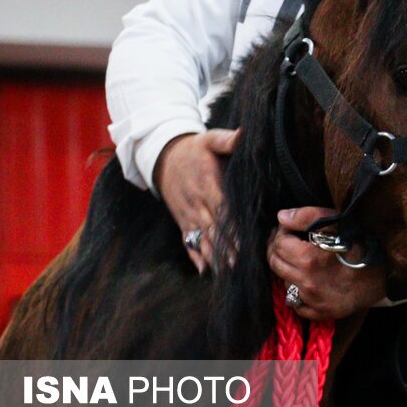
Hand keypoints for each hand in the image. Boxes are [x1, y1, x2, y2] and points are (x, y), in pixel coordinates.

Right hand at [155, 129, 238, 273]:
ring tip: (227, 272)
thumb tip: (245, 135)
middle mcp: (198, 204)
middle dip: (228, 248)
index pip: (223, 209)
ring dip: (214, 256)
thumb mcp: (209, 139)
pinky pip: (188, 241)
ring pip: (203, 239)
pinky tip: (203, 270)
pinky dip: (195, 255)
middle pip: (215, 230)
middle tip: (242, 264)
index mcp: (208, 185)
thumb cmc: (193, 149)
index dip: (233, 226)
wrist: (161, 156)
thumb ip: (227, 139)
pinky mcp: (183, 221)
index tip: (245, 241)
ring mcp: (189, 215)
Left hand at [267, 207, 386, 319]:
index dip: (281, 232)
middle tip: (288, 242)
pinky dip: (298, 293)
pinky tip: (307, 282)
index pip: (278, 243)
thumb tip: (281, 217)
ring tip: (300, 261)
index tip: (288, 229)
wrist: (388, 271)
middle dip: (278, 249)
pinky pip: (297, 305)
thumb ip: (306, 216)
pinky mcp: (323, 313)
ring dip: (288, 270)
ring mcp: (315, 301)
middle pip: (276, 264)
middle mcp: (308, 283)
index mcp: (309, 259)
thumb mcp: (338, 221)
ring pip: (284, 283)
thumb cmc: (364, 243)